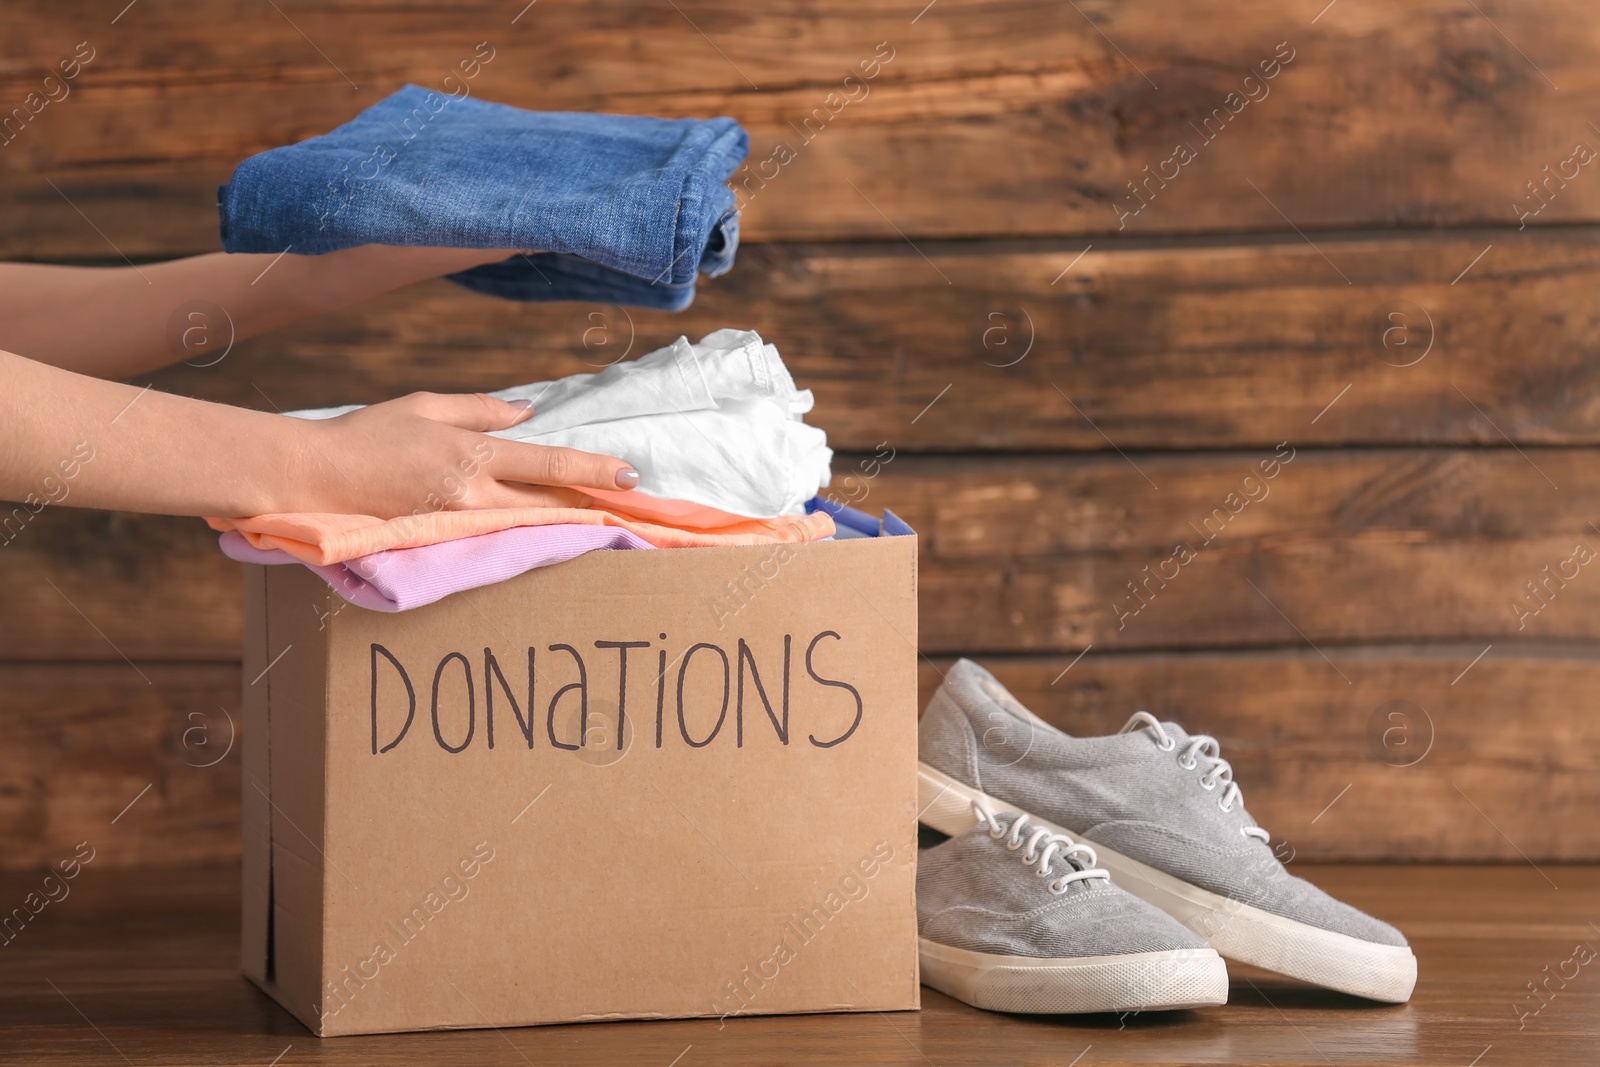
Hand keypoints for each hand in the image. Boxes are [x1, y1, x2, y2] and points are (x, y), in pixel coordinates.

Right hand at [294, 391, 638, 516]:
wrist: (314, 476)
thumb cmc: (367, 435)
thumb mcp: (426, 406)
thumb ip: (482, 410)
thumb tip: (528, 412)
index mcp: (473, 455)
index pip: (549, 464)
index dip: (594, 471)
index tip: (629, 475)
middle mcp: (472, 494)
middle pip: (548, 502)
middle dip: (591, 502)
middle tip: (632, 504)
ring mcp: (458, 525)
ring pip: (527, 524)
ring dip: (566, 521)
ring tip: (603, 517)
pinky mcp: (442, 543)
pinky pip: (496, 539)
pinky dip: (526, 534)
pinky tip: (548, 534)